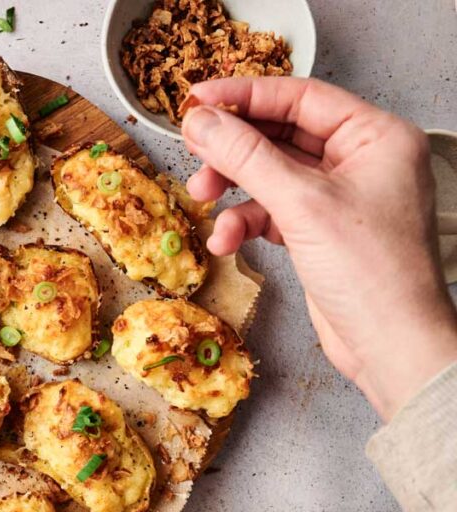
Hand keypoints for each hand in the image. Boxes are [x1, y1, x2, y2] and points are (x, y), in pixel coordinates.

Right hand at [180, 77, 456, 419]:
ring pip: (269, 175)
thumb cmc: (372, 272)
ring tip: (201, 198)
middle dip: (233, 149)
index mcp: (375, 137)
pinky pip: (270, 211)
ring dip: (232, 188)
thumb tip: (201, 122)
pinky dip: (244, 222)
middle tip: (192, 150)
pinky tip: (225, 240)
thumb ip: (246, 157)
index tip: (196, 99)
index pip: (300, 98)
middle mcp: (360, 160)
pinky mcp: (319, 231)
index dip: (244, 96)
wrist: (390, 345)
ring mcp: (338, 197)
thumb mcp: (301, 204)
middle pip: (280, 135)